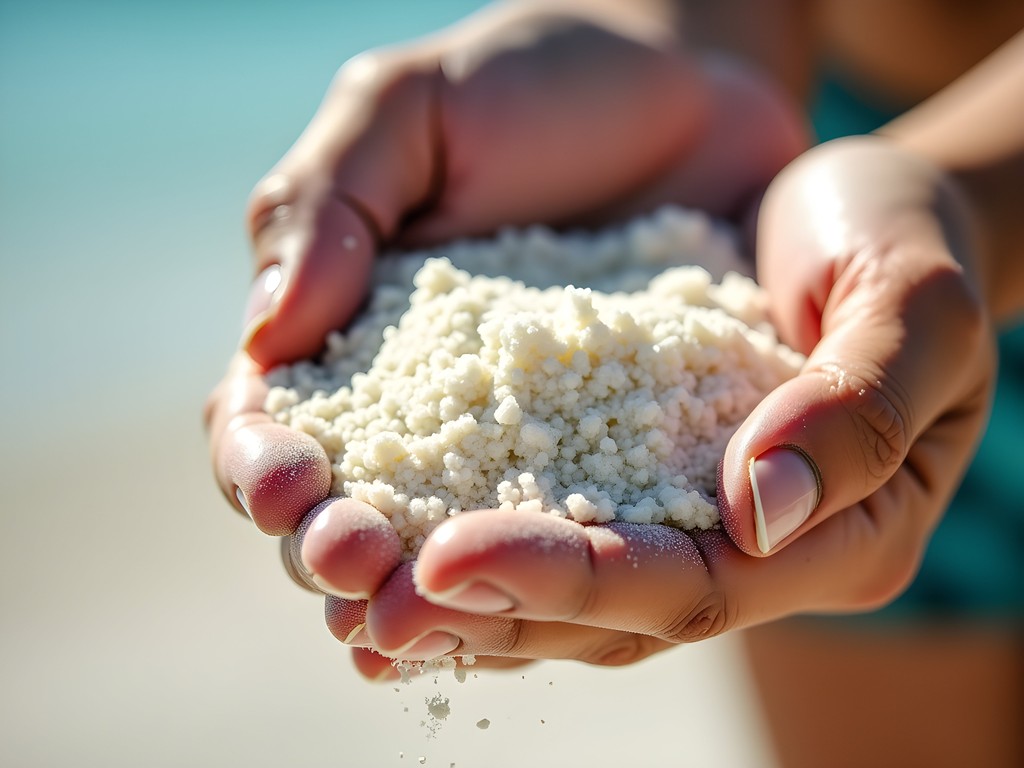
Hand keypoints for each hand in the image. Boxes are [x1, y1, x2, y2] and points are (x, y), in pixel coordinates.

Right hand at [205, 1, 808, 675]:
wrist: (683, 88)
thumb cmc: (531, 84)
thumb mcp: (408, 109)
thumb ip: (327, 203)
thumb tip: (266, 331)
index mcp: (347, 334)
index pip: (271, 422)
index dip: (261, 463)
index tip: (287, 483)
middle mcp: (426, 410)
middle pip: (352, 508)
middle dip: (339, 551)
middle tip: (359, 568)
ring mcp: (523, 444)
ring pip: (457, 547)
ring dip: (433, 597)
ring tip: (426, 624)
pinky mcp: (622, 455)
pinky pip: (580, 534)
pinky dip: (555, 583)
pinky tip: (552, 614)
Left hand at [306, 137, 992, 677]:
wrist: (852, 198)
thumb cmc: (901, 236)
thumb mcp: (918, 300)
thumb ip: (858, 405)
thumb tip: (762, 510)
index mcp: (839, 534)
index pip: (694, 588)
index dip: (572, 580)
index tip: (448, 559)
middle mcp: (749, 549)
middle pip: (610, 614)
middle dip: (486, 610)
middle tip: (364, 605)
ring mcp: (682, 513)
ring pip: (563, 587)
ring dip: (452, 593)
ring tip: (342, 583)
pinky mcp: (625, 464)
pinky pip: (539, 512)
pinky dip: (460, 522)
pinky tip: (377, 518)